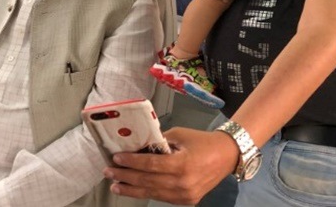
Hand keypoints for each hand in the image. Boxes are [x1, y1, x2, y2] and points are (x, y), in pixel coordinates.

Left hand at [104, 128, 238, 204]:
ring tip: (116, 185)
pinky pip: (162, 197)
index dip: (131, 162)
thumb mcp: (179, 135)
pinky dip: (147, 192)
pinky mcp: (186, 201)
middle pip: (147, 181)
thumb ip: (158, 142)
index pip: (150, 165)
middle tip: (108, 172)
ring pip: (152, 193)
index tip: (116, 159)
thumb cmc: (202, 141)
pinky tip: (134, 189)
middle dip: (125, 177)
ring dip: (131, 189)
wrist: (227, 156)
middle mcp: (182, 183)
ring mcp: (185, 195)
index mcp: (182, 164)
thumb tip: (137, 146)